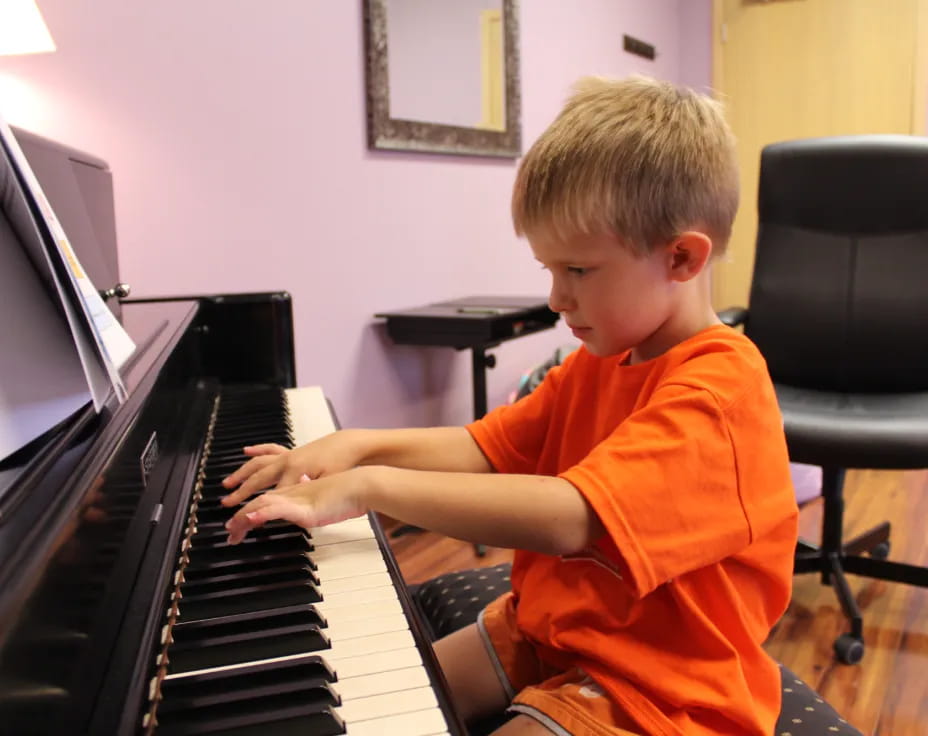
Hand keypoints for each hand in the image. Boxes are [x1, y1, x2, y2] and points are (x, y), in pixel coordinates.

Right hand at [220, 431, 361, 507]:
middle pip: (259, 481)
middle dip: (242, 494)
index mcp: (295, 473)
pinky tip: (247, 450)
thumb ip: (303, 496)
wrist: (351, 446)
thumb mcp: (326, 485)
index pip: (270, 498)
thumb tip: (280, 503)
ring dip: (242, 474)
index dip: (256, 513)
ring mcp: (289, 456)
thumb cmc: (342, 465)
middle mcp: (287, 463)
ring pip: (258, 464)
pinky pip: (270, 450)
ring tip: (227, 483)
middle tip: (226, 505)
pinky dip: (257, 450)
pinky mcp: (293, 452)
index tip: (243, 524)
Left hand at [224, 467, 370, 543]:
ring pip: (262, 504)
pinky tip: (251, 519)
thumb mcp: (323, 503)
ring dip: (244, 516)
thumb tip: (304, 512)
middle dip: (240, 518)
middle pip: (258, 501)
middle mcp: (292, 492)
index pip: (265, 501)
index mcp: (295, 492)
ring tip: (232, 529)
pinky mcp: (304, 506)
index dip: (249, 513)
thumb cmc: (348, 494)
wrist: (361, 485)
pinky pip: (278, 509)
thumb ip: (311, 507)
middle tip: (229, 534)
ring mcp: (297, 498)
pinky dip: (262, 513)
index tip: (238, 527)